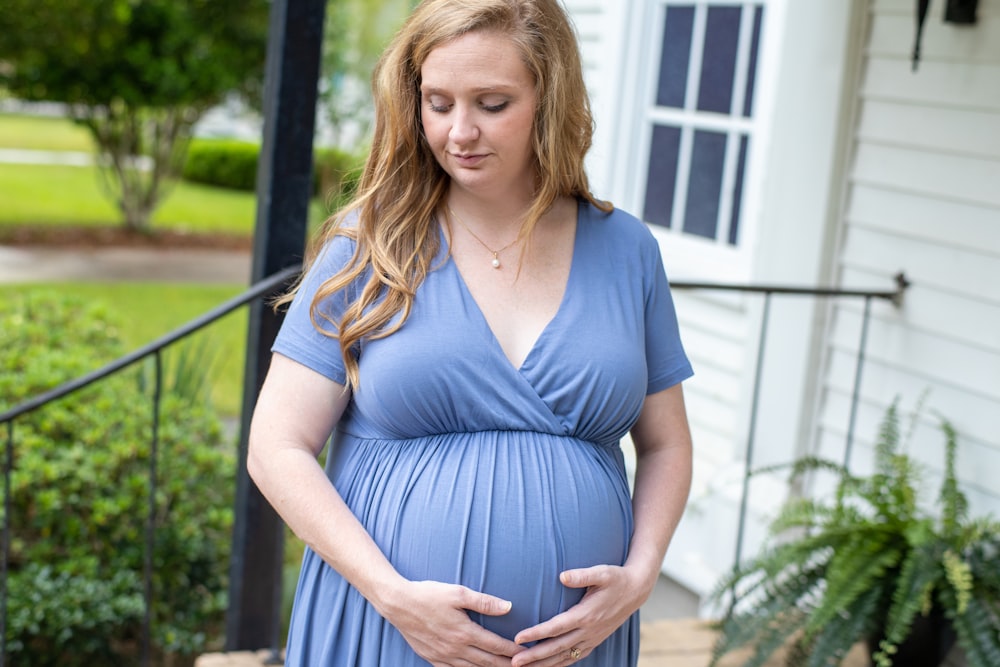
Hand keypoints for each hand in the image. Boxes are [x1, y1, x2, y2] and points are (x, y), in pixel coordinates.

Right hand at [382, 579, 523, 666]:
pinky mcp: (432, 659)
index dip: (513, 651)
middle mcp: (456, 649)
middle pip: (488, 662)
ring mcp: (443, 656)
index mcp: (465, 632)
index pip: (496, 646)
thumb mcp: (458, 592)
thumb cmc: (428, 594)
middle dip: (506, 665)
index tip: (526, 652)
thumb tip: (508, 606)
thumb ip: (484, 602)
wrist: (398, 604)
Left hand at [509, 565, 650, 666]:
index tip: (517, 638)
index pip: (556, 627)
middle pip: (557, 647)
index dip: (536, 633)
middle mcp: (588, 631)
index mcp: (586, 614)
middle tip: (513, 661)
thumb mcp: (602, 572)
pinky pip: (574, 657)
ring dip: (543, 664)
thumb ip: (582, 575)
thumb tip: (562, 576)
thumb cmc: (616, 578)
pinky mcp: (594, 641)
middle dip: (534, 656)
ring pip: (564, 657)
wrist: (636, 591)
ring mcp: (592, 638)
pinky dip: (559, 664)